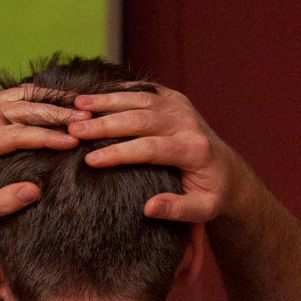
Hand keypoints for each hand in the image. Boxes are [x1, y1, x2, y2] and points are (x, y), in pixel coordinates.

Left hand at [0, 86, 80, 229]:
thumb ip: (3, 202)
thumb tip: (34, 191)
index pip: (14, 134)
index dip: (46, 136)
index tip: (72, 142)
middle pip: (19, 109)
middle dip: (54, 113)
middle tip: (84, 118)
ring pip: (17, 96)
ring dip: (48, 99)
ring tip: (78, 105)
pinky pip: (13, 96)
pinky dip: (37, 96)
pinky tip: (60, 100)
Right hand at [69, 85, 237, 221]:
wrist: (227, 170)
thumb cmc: (210, 194)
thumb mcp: (202, 210)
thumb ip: (178, 209)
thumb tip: (149, 208)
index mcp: (194, 150)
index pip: (151, 148)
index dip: (119, 153)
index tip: (90, 160)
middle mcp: (187, 123)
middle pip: (141, 118)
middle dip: (105, 124)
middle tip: (74, 130)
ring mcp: (180, 107)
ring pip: (140, 98)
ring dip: (106, 100)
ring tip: (77, 105)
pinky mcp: (174, 99)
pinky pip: (143, 90)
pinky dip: (118, 91)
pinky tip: (94, 95)